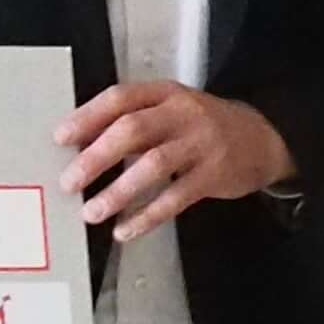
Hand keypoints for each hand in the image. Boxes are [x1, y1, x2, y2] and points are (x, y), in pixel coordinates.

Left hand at [57, 80, 293, 241]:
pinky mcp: (214, 175)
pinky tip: (125, 230)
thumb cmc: (201, 127)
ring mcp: (201, 144)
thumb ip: (133, 122)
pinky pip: (175, 198)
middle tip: (69, 182)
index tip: (61, 138)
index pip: (120, 99)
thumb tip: (80, 148)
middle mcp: (182, 114)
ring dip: (118, 192)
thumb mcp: (170, 110)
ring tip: (92, 212)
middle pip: (132, 130)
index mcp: (164, 94)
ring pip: (153, 165)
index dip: (87, 117)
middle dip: (96, 158)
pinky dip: (147, 216)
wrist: (262, 139)